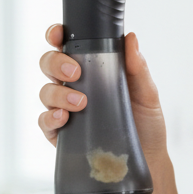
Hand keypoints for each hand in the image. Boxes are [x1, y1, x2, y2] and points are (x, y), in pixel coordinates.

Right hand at [37, 25, 169, 163]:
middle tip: (75, 72)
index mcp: (93, 69)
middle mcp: (75, 86)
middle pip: (49, 64)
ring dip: (57, 93)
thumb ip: (137, 67)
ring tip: (80, 103)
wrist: (146, 159)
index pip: (68, 45)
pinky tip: (63, 118)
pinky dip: (50, 117)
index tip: (58, 34)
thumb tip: (131, 38)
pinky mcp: (62, 133)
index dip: (57, 35)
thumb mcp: (147, 93)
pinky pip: (45, 122)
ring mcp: (66, 109)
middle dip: (56, 63)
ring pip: (45, 91)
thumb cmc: (146, 123)